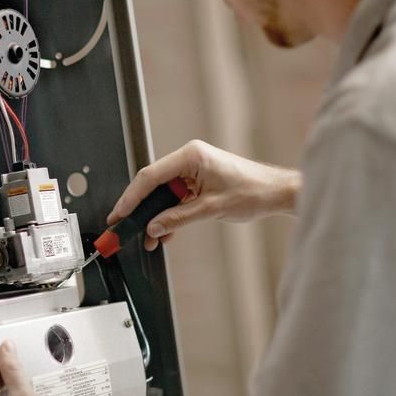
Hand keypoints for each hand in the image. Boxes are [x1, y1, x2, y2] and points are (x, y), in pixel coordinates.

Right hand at [108, 140, 299, 250]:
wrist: (276, 192)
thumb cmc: (254, 191)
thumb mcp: (211, 209)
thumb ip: (178, 218)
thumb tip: (154, 228)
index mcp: (191, 156)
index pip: (150, 176)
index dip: (131, 197)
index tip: (119, 213)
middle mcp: (189, 159)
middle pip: (153, 185)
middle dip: (140, 209)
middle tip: (125, 227)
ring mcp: (193, 170)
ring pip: (163, 194)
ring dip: (155, 217)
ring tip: (149, 238)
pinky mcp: (198, 181)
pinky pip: (175, 198)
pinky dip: (169, 215)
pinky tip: (165, 233)